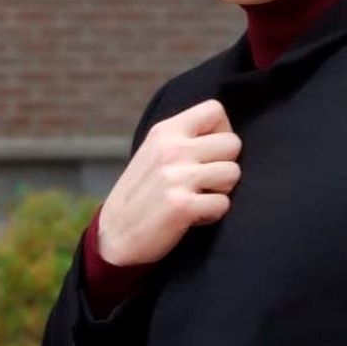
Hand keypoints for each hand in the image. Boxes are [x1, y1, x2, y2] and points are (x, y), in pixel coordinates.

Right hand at [97, 99, 241, 266]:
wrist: (113, 235)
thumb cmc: (142, 193)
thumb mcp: (154, 151)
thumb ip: (184, 137)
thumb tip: (225, 133)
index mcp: (165, 131)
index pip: (215, 109)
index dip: (222, 131)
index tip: (209, 152)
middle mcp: (171, 149)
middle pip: (233, 143)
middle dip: (226, 164)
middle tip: (205, 180)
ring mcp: (176, 177)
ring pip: (233, 173)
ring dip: (221, 190)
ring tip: (198, 196)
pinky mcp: (182, 206)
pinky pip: (223, 203)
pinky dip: (213, 214)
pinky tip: (193, 215)